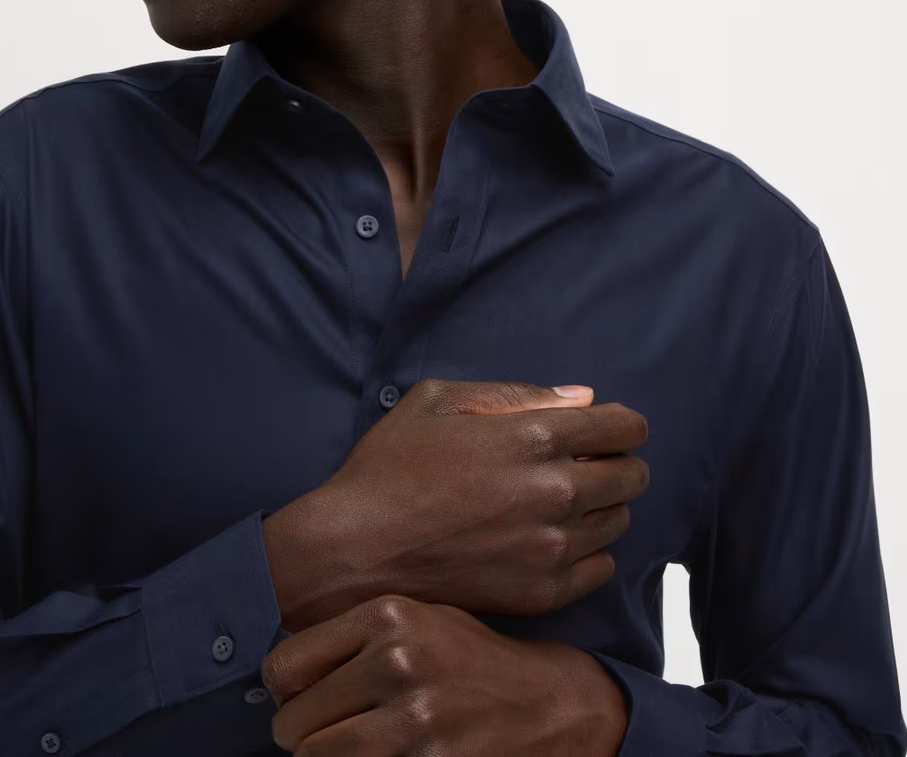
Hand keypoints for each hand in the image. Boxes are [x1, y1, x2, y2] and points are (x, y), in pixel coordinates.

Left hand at [261, 592, 627, 755]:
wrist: (550, 703)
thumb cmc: (473, 660)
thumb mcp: (420, 621)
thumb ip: (355, 638)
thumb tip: (280, 674)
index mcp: (388, 616)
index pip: (284, 665)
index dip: (282, 692)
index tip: (297, 699)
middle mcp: (397, 662)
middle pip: (293, 723)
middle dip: (301, 735)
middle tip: (326, 733)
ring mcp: (415, 719)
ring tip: (352, 747)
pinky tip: (386, 756)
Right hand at [266, 378, 648, 629]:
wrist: (354, 550)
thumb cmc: (391, 468)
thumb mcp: (439, 401)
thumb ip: (516, 394)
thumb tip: (583, 398)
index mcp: (533, 437)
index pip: (624, 426)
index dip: (623, 423)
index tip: (610, 428)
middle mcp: (553, 491)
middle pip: (633, 475)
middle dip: (617, 462)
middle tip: (585, 464)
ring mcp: (550, 547)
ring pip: (619, 521)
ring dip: (602, 507)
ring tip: (561, 503)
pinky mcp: (541, 593)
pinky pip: (600, 568)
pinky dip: (588, 551)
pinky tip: (550, 539)